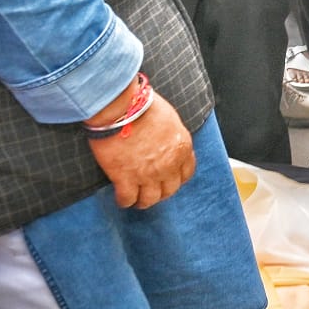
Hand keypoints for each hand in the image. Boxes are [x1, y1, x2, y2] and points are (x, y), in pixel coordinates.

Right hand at [86, 92, 195, 209]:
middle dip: (161, 192)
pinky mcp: (125, 178)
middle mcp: (168, 165)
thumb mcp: (170, 119)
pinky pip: (127, 199)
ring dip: (144, 202)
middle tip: (153, 192)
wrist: (122, 109)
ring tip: (137, 201)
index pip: (186, 173)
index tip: (170, 179)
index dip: (177, 179)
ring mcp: (147, 174)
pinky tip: (122, 200)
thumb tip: (166, 141)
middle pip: (169, 190)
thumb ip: (172, 136)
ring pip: (150, 199)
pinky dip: (124, 202)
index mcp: (182, 148)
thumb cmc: (144, 106)